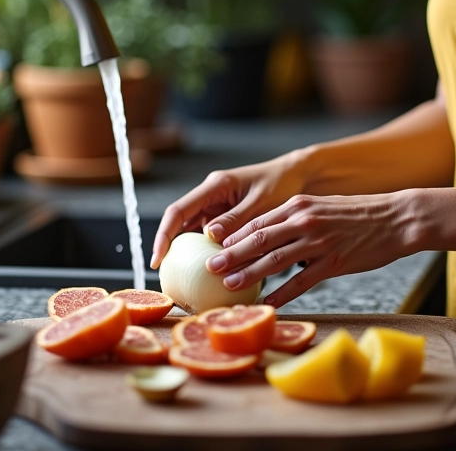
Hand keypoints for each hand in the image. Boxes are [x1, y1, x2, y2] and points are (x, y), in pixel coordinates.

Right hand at [150, 152, 307, 268]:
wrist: (298, 175)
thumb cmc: (281, 184)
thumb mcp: (260, 202)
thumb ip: (236, 219)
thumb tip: (209, 236)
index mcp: (215, 185)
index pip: (178, 210)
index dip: (164, 234)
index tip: (157, 258)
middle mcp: (212, 195)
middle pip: (181, 221)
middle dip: (171, 246)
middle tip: (167, 275)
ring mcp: (218, 206)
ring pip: (196, 231)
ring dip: (192, 252)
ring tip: (186, 279)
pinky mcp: (228, 217)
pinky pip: (212, 236)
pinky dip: (211, 252)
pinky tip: (214, 271)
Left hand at [204, 191, 413, 307]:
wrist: (396, 218)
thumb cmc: (358, 213)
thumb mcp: (322, 205)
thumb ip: (296, 218)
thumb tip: (271, 234)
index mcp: (298, 205)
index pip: (258, 221)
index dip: (234, 235)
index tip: (215, 246)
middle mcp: (304, 221)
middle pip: (259, 239)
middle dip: (231, 254)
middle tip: (211, 267)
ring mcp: (318, 242)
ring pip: (274, 261)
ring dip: (249, 274)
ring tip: (230, 286)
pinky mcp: (334, 263)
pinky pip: (301, 281)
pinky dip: (282, 293)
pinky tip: (268, 303)